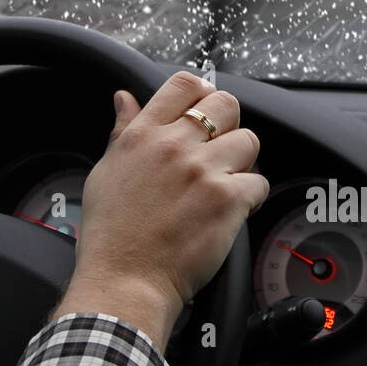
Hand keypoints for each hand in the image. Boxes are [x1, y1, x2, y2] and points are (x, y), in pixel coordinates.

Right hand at [53, 71, 268, 348]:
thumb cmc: (112, 236)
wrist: (124, 281)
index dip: (203, 93)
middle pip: (226, 103)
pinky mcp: (227, 199)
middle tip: (221, 151)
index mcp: (143, 135)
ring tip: (227, 184)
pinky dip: (252, 198)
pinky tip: (233, 211)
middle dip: (230, 124)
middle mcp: (174, 146)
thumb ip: (123, 130)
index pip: (184, 84)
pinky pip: (259, 182)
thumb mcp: (106, 172)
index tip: (206, 112)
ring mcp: (203, 171)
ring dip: (243, 162)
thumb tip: (125, 98)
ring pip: (249, 141)